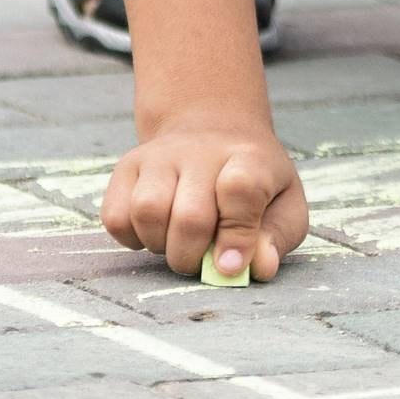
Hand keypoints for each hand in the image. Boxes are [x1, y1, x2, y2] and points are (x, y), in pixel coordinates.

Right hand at [102, 121, 308, 281]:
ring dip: (162, 246)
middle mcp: (201, 149)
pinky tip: (156, 232)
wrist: (213, 131)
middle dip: (194, 257)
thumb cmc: (254, 182)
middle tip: (203, 260)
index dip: (238, 235)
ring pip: (147, 212)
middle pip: (190, 216)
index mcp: (249, 157)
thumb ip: (276, 238)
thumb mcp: (284, 205)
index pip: (242, 190)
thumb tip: (258, 267)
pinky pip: (115, 216)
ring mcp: (160, 154)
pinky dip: (132, 239)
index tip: (232, 265)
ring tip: (179, 242)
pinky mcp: (128, 166)